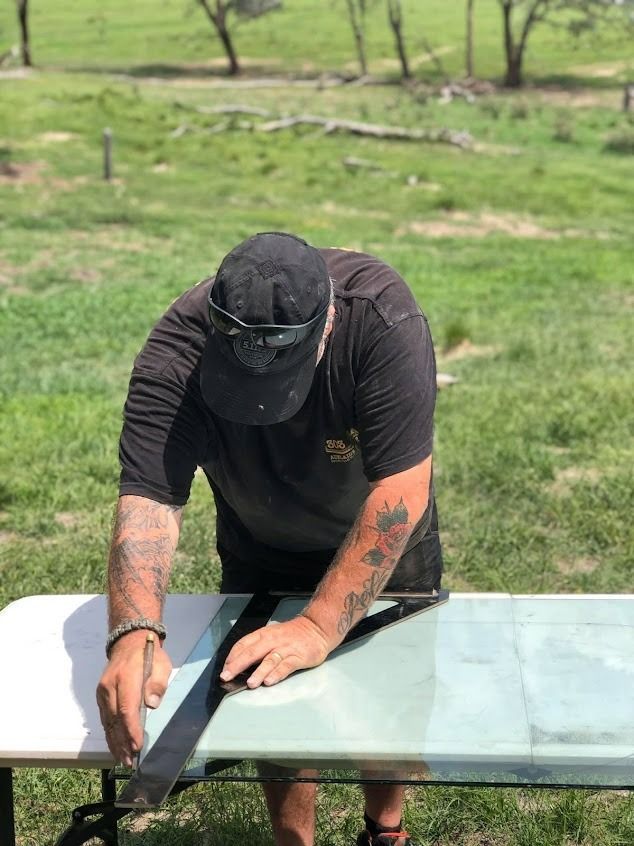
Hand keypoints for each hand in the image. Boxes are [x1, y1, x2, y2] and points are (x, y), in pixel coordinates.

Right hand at [96, 630, 171, 766]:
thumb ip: (157, 683)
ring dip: (115, 742)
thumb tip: (152, 704)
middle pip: (115, 719)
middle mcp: (109, 686)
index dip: (131, 729)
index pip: (127, 708)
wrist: (128, 642)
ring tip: (123, 760)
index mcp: (126, 677)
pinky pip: (105, 718)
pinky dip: (110, 734)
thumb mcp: (161, 664)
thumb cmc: (149, 655)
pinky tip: (115, 746)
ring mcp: (102, 691)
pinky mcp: (100, 696)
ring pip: (107, 722)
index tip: (137, 745)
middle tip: (130, 762)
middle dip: (122, 742)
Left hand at [220, 616, 330, 688]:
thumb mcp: (272, 635)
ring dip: (258, 672)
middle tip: (227, 676)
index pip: (244, 643)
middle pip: (252, 652)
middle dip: (238, 665)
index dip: (232, 656)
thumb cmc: (292, 635)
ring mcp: (286, 648)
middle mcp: (273, 640)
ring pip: (269, 660)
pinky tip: (269, 681)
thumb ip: (258, 648)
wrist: (317, 628)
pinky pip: (286, 666)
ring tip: (249, 683)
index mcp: (264, 634)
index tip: (224, 668)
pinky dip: (277, 674)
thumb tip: (240, 665)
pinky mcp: (299, 657)